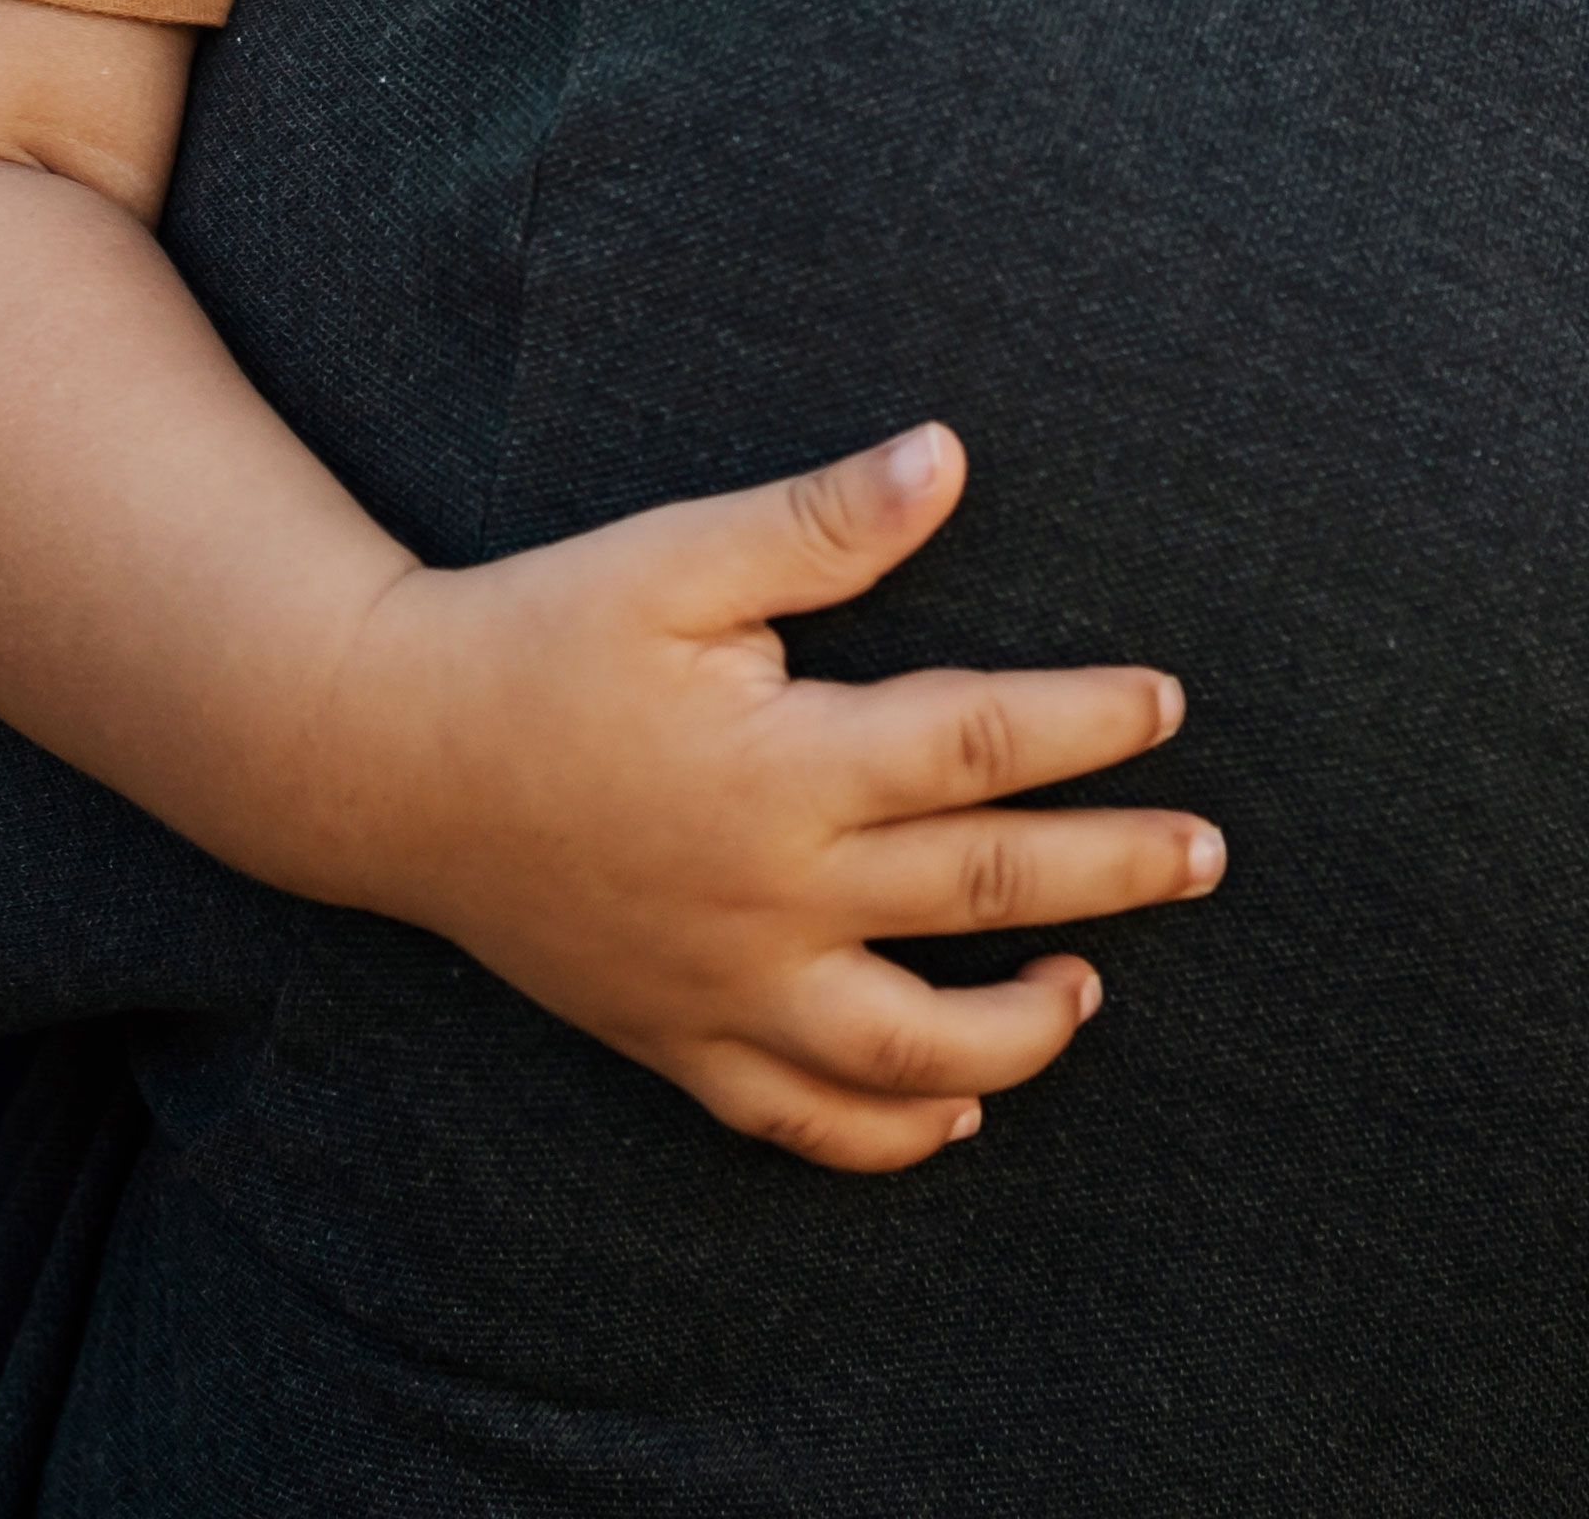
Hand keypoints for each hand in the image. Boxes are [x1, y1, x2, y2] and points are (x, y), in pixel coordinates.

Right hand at [329, 422, 1225, 1174]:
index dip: (1089, 725)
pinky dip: (890, 1133)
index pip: (980, 746)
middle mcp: (768, 893)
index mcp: (781, 764)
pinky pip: (800, 1120)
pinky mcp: (673, 1039)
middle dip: (1114, 875)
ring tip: (1090, 991)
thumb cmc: (537, 636)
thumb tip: (948, 455)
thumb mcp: (675, 557)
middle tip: (1207, 856)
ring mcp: (722, 986)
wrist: (380, 758)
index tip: (1167, 706)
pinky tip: (959, 1113)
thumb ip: (820, 523)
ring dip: (1023, 1032)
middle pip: (981, 894)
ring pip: (910, 1051)